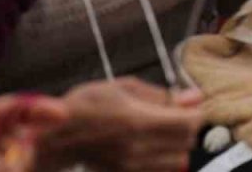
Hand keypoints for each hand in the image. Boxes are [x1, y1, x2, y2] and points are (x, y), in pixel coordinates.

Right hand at [35, 79, 202, 171]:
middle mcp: (140, 148)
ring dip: (176, 147)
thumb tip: (195, 97)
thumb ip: (163, 94)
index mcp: (141, 121)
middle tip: (170, 118)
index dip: (194, 112)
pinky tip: (149, 149)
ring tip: (159, 134)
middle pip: (187, 142)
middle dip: (185, 128)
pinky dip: (162, 161)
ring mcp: (133, 167)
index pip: (191, 122)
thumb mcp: (125, 87)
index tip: (185, 106)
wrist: (56, 136)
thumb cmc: (88, 105)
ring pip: (178, 162)